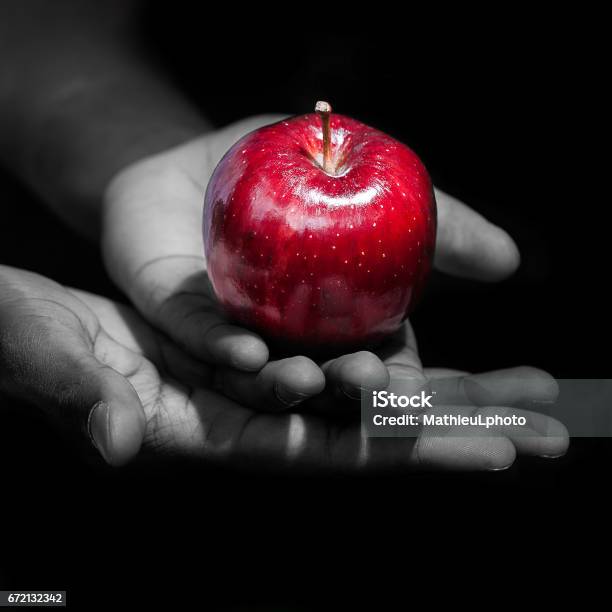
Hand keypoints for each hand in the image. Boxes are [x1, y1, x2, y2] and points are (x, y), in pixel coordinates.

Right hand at [0, 266, 567, 469]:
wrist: (36, 323)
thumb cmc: (30, 342)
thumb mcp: (48, 359)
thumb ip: (79, 397)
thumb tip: (120, 439)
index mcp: (208, 430)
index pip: (326, 451)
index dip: (408, 452)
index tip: (495, 452)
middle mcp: (247, 414)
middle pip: (371, 428)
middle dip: (460, 427)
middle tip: (548, 426)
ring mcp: (253, 382)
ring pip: (364, 390)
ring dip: (442, 387)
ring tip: (519, 384)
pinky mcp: (250, 348)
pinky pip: (332, 352)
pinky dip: (390, 350)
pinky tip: (434, 347)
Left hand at [102, 115, 520, 407]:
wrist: (212, 155)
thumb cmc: (298, 172)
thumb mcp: (374, 185)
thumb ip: (436, 222)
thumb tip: (509, 262)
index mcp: (339, 323)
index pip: (376, 363)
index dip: (397, 381)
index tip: (417, 389)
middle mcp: (289, 340)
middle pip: (322, 380)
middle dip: (348, 391)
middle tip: (373, 388)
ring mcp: (234, 333)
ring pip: (262, 375)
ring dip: (287, 383)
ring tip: (310, 380)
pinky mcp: (181, 316)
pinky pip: (201, 337)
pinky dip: (224, 346)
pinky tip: (246, 353)